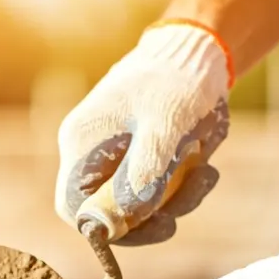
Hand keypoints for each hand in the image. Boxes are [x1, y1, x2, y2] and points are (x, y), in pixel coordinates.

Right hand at [55, 20, 231, 245]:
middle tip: (180, 213)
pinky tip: (204, 168)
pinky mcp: (139, 157)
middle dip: (148, 219)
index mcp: (82, 142)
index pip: (73, 206)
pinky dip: (179, 189)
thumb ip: (144, 173)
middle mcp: (92, 153)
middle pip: (106, 211)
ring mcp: (115, 156)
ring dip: (172, 203)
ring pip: (135, 205)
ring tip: (206, 175)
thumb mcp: (165, 127)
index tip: (146, 225)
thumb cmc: (177, 83)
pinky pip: (154, 190)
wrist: (199, 52)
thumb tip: (126, 217)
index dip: (104, 226)